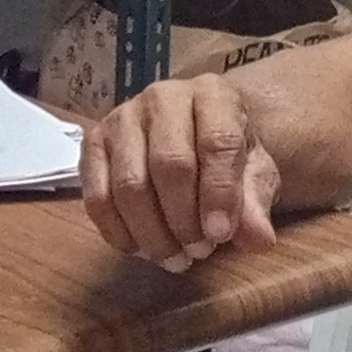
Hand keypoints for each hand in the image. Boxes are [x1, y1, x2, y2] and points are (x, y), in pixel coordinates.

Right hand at [81, 71, 282, 270]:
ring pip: (130, 185)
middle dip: (184, 219)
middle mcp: (162, 97)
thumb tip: (258, 238)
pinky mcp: (93, 143)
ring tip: (175, 257)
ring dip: (152, 233)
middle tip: (199, 251)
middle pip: (169, 164)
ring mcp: (121, 118)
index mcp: (212, 94)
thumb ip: (257, 203)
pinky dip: (118, 232)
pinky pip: (97, 196)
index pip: (217, 142)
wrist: (191, 135)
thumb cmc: (225, 157)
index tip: (221, 236)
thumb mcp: (255, 174)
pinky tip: (140, 249)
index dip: (219, 194)